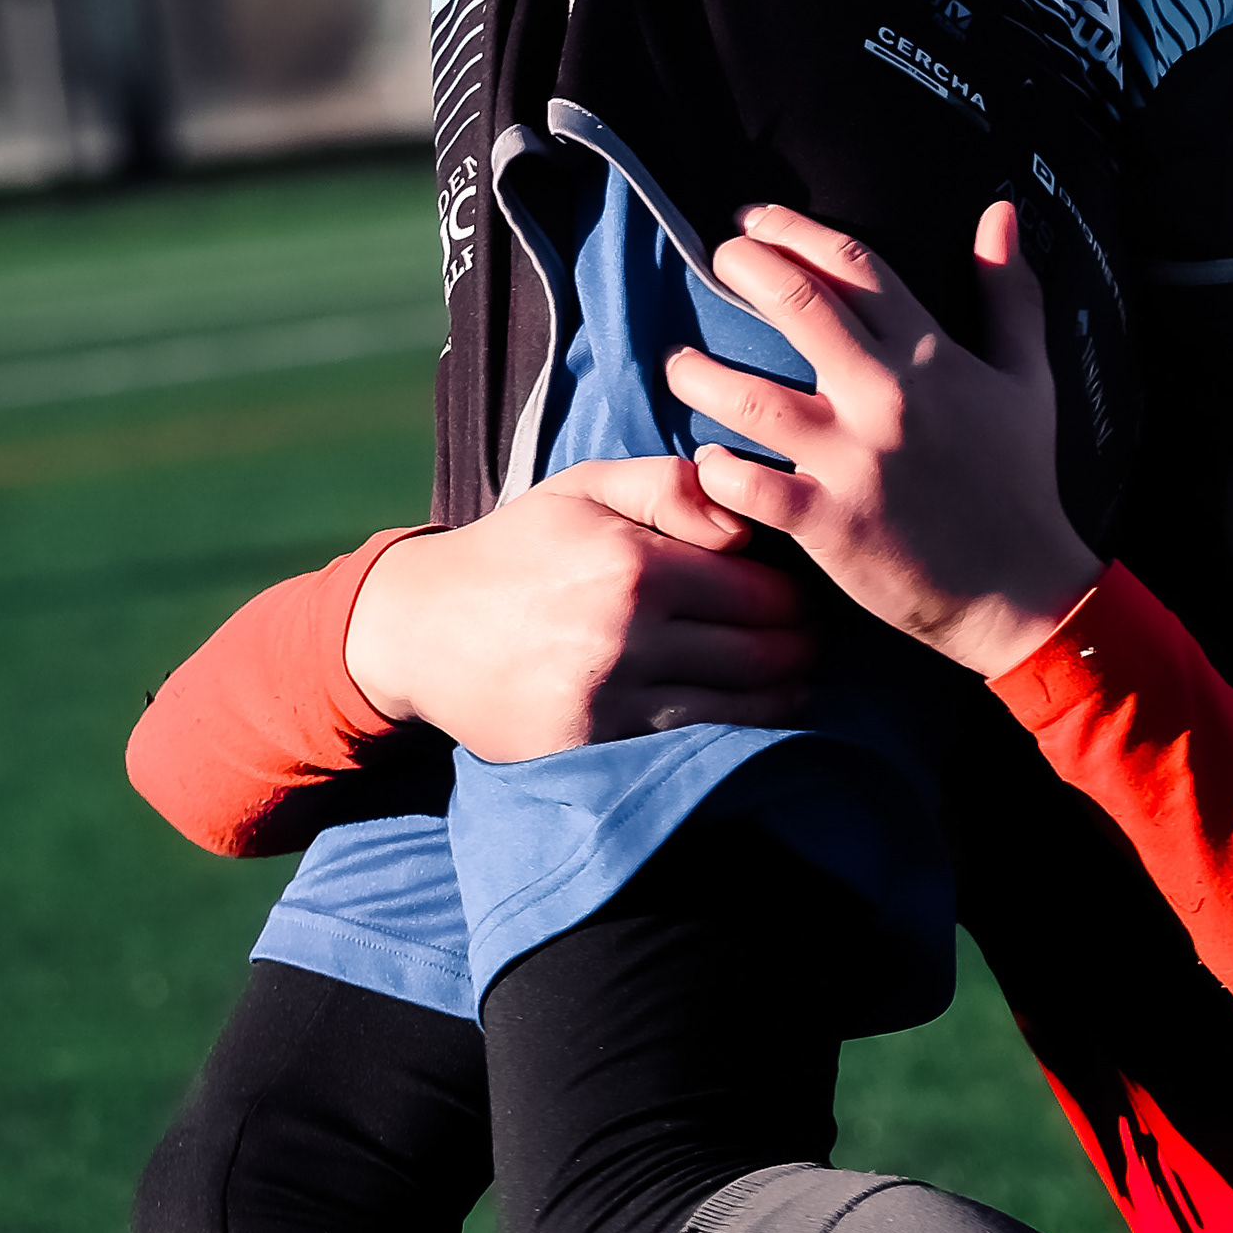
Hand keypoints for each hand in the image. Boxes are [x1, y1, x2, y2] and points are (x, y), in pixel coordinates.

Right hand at [341, 458, 808, 757]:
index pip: (765, 593)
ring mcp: (609, 701)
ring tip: (795, 679)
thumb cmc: (519, 547)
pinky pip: (692, 743)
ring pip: (742, 710)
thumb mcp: (586, 488)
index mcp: (634, 565)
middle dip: (803, 648)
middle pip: (766, 655)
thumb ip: (671, 485)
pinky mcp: (592, 747)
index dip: (798, 597)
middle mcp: (626, 637)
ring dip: (783, 697)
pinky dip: (733, 732)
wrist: (419, 627)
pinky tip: (746, 715)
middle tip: (814, 641)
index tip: (806, 596)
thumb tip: (743, 520)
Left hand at [671, 200, 1097, 678]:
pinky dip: (715, 470)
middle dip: (740, 266)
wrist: (1021, 589)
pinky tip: (709, 461)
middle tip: (713, 261)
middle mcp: (887, 397)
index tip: (755, 222)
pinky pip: (744, 485)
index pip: (852, 265)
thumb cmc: (1020, 482)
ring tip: (680, 364)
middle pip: (794, 304)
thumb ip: (1010, 293)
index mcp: (931, 357)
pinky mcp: (827, 522)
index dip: (792, 230)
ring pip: (747, 395)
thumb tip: (1001, 214)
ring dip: (697, 372)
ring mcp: (852, 460)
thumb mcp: (1028, 379)